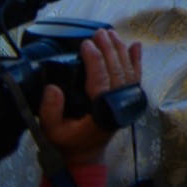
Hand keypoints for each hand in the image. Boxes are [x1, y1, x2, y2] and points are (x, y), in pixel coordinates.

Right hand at [39, 29, 141, 165]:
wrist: (84, 154)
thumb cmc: (67, 141)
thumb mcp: (52, 130)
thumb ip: (50, 110)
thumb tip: (53, 87)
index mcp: (101, 110)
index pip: (100, 78)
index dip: (94, 59)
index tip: (86, 44)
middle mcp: (117, 104)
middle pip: (116, 69)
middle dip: (108, 48)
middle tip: (100, 33)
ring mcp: (126, 101)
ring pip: (127, 70)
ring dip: (120, 49)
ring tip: (111, 34)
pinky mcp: (128, 99)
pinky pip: (135, 76)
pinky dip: (136, 60)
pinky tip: (135, 46)